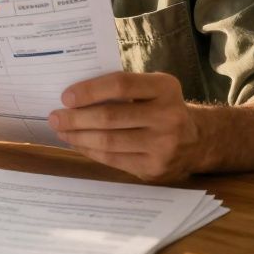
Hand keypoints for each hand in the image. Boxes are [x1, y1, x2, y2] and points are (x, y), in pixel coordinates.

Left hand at [47, 71, 203, 182]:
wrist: (198, 141)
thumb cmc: (162, 108)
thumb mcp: (154, 88)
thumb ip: (124, 87)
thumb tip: (75, 95)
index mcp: (165, 88)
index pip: (120, 85)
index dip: (90, 90)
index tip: (65, 97)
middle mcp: (168, 116)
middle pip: (110, 117)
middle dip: (76, 118)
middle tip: (55, 117)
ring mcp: (163, 145)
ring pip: (108, 142)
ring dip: (78, 137)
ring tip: (61, 131)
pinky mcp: (154, 168)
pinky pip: (113, 159)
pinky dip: (90, 151)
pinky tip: (78, 143)